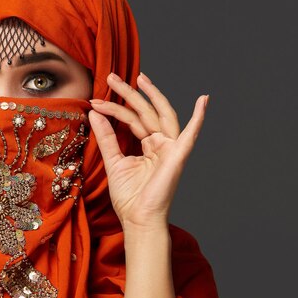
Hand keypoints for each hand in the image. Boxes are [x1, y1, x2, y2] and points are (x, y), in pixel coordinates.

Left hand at [89, 72, 207, 230]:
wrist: (138, 219)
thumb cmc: (129, 196)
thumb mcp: (112, 160)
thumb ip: (106, 136)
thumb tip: (94, 113)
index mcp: (148, 144)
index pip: (132, 119)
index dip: (113, 108)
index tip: (95, 101)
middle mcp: (161, 143)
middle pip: (145, 112)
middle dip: (129, 93)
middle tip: (111, 77)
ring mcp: (171, 149)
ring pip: (160, 115)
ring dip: (152, 95)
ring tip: (139, 78)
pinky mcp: (177, 157)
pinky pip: (190, 135)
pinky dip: (199, 118)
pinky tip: (203, 101)